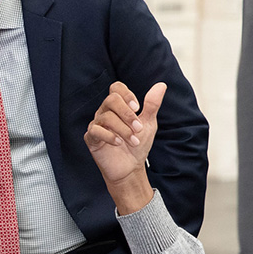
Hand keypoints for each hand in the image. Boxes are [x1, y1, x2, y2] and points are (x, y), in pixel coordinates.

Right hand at [84, 82, 165, 213]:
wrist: (130, 168)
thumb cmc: (138, 145)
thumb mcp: (148, 123)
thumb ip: (152, 105)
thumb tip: (161, 85)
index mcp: (118, 106)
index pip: (116, 88)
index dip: (127, 94)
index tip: (138, 108)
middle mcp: (105, 112)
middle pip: (111, 99)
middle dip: (127, 114)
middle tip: (138, 128)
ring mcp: (97, 124)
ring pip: (106, 117)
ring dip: (124, 130)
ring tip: (134, 141)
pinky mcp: (91, 138)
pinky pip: (96, 131)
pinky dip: (109, 136)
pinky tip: (118, 143)